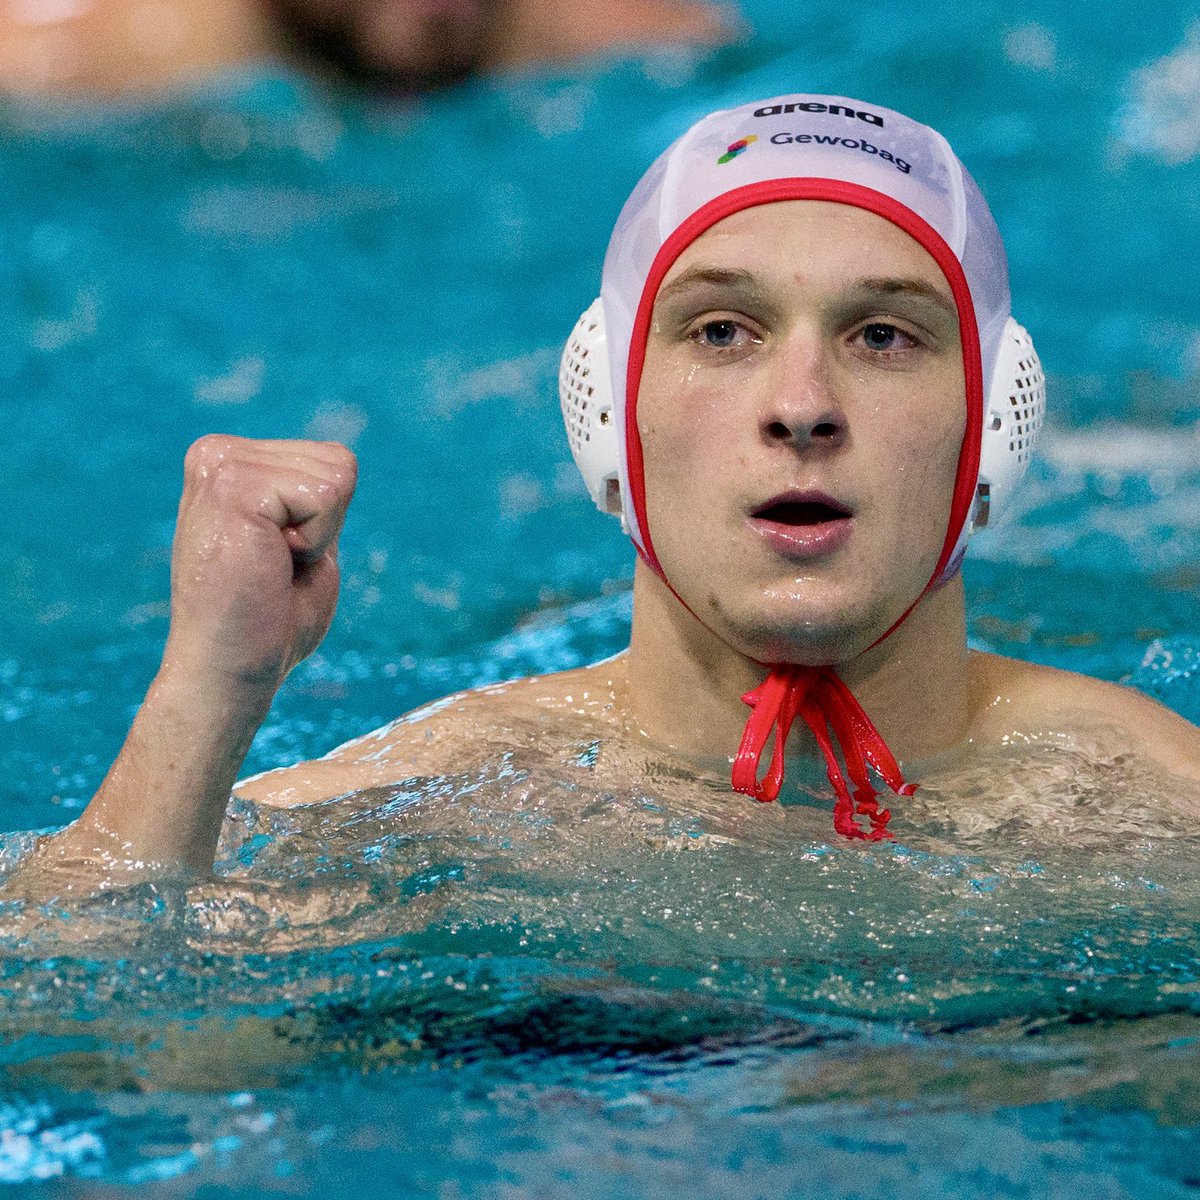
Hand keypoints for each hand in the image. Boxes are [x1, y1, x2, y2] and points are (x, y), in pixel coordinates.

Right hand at [164, 435, 357, 694]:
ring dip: (319, 535)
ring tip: (269, 566)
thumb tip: (339, 460)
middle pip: (338, 461)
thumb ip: (310, 497)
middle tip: (275, 567)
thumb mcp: (299, 540)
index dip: (328, 521)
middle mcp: (217, 453)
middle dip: (326, 525)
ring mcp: (220, 465)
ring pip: (336, 477)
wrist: (228, 670)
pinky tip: (269, 564)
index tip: (281, 557)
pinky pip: (325, 495)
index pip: (332, 459)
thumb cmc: (269, 621)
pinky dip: (314, 541)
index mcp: (230, 461)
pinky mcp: (232, 487)